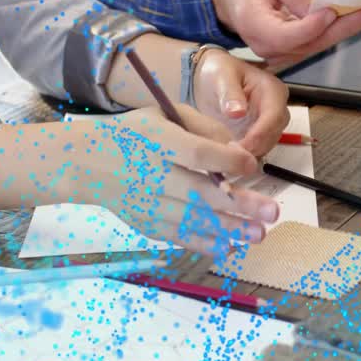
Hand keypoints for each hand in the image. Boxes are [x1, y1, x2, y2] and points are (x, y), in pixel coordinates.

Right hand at [97, 105, 279, 256]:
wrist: (88, 162)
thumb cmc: (137, 133)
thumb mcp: (166, 115)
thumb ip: (204, 128)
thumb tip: (239, 152)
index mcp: (155, 140)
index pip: (195, 153)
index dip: (226, 161)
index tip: (253, 166)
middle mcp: (149, 174)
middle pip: (199, 192)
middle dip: (239, 204)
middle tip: (272, 212)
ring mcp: (146, 204)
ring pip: (193, 220)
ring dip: (230, 229)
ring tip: (260, 234)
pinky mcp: (145, 224)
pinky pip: (179, 236)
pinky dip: (205, 243)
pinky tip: (231, 245)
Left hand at [191, 46, 290, 156]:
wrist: (211, 78)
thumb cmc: (219, 71)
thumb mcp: (222, 76)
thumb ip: (230, 92)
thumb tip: (237, 112)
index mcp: (272, 90)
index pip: (274, 115)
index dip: (261, 133)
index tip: (243, 146)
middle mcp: (276, 108)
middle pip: (274, 133)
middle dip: (255, 147)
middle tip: (231, 156)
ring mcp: (268, 123)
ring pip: (267, 144)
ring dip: (250, 154)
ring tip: (227, 158)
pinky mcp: (258, 134)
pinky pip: (257, 149)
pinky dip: (245, 156)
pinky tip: (228, 158)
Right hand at [211, 0, 360, 69]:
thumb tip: (318, 8)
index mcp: (253, 25)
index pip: (285, 36)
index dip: (312, 26)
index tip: (331, 11)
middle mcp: (267, 44)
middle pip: (310, 43)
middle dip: (343, 26)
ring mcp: (280, 49)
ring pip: (319, 42)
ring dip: (345, 22)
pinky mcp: (293, 46)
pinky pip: (318, 37)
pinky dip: (337, 21)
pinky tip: (350, 3)